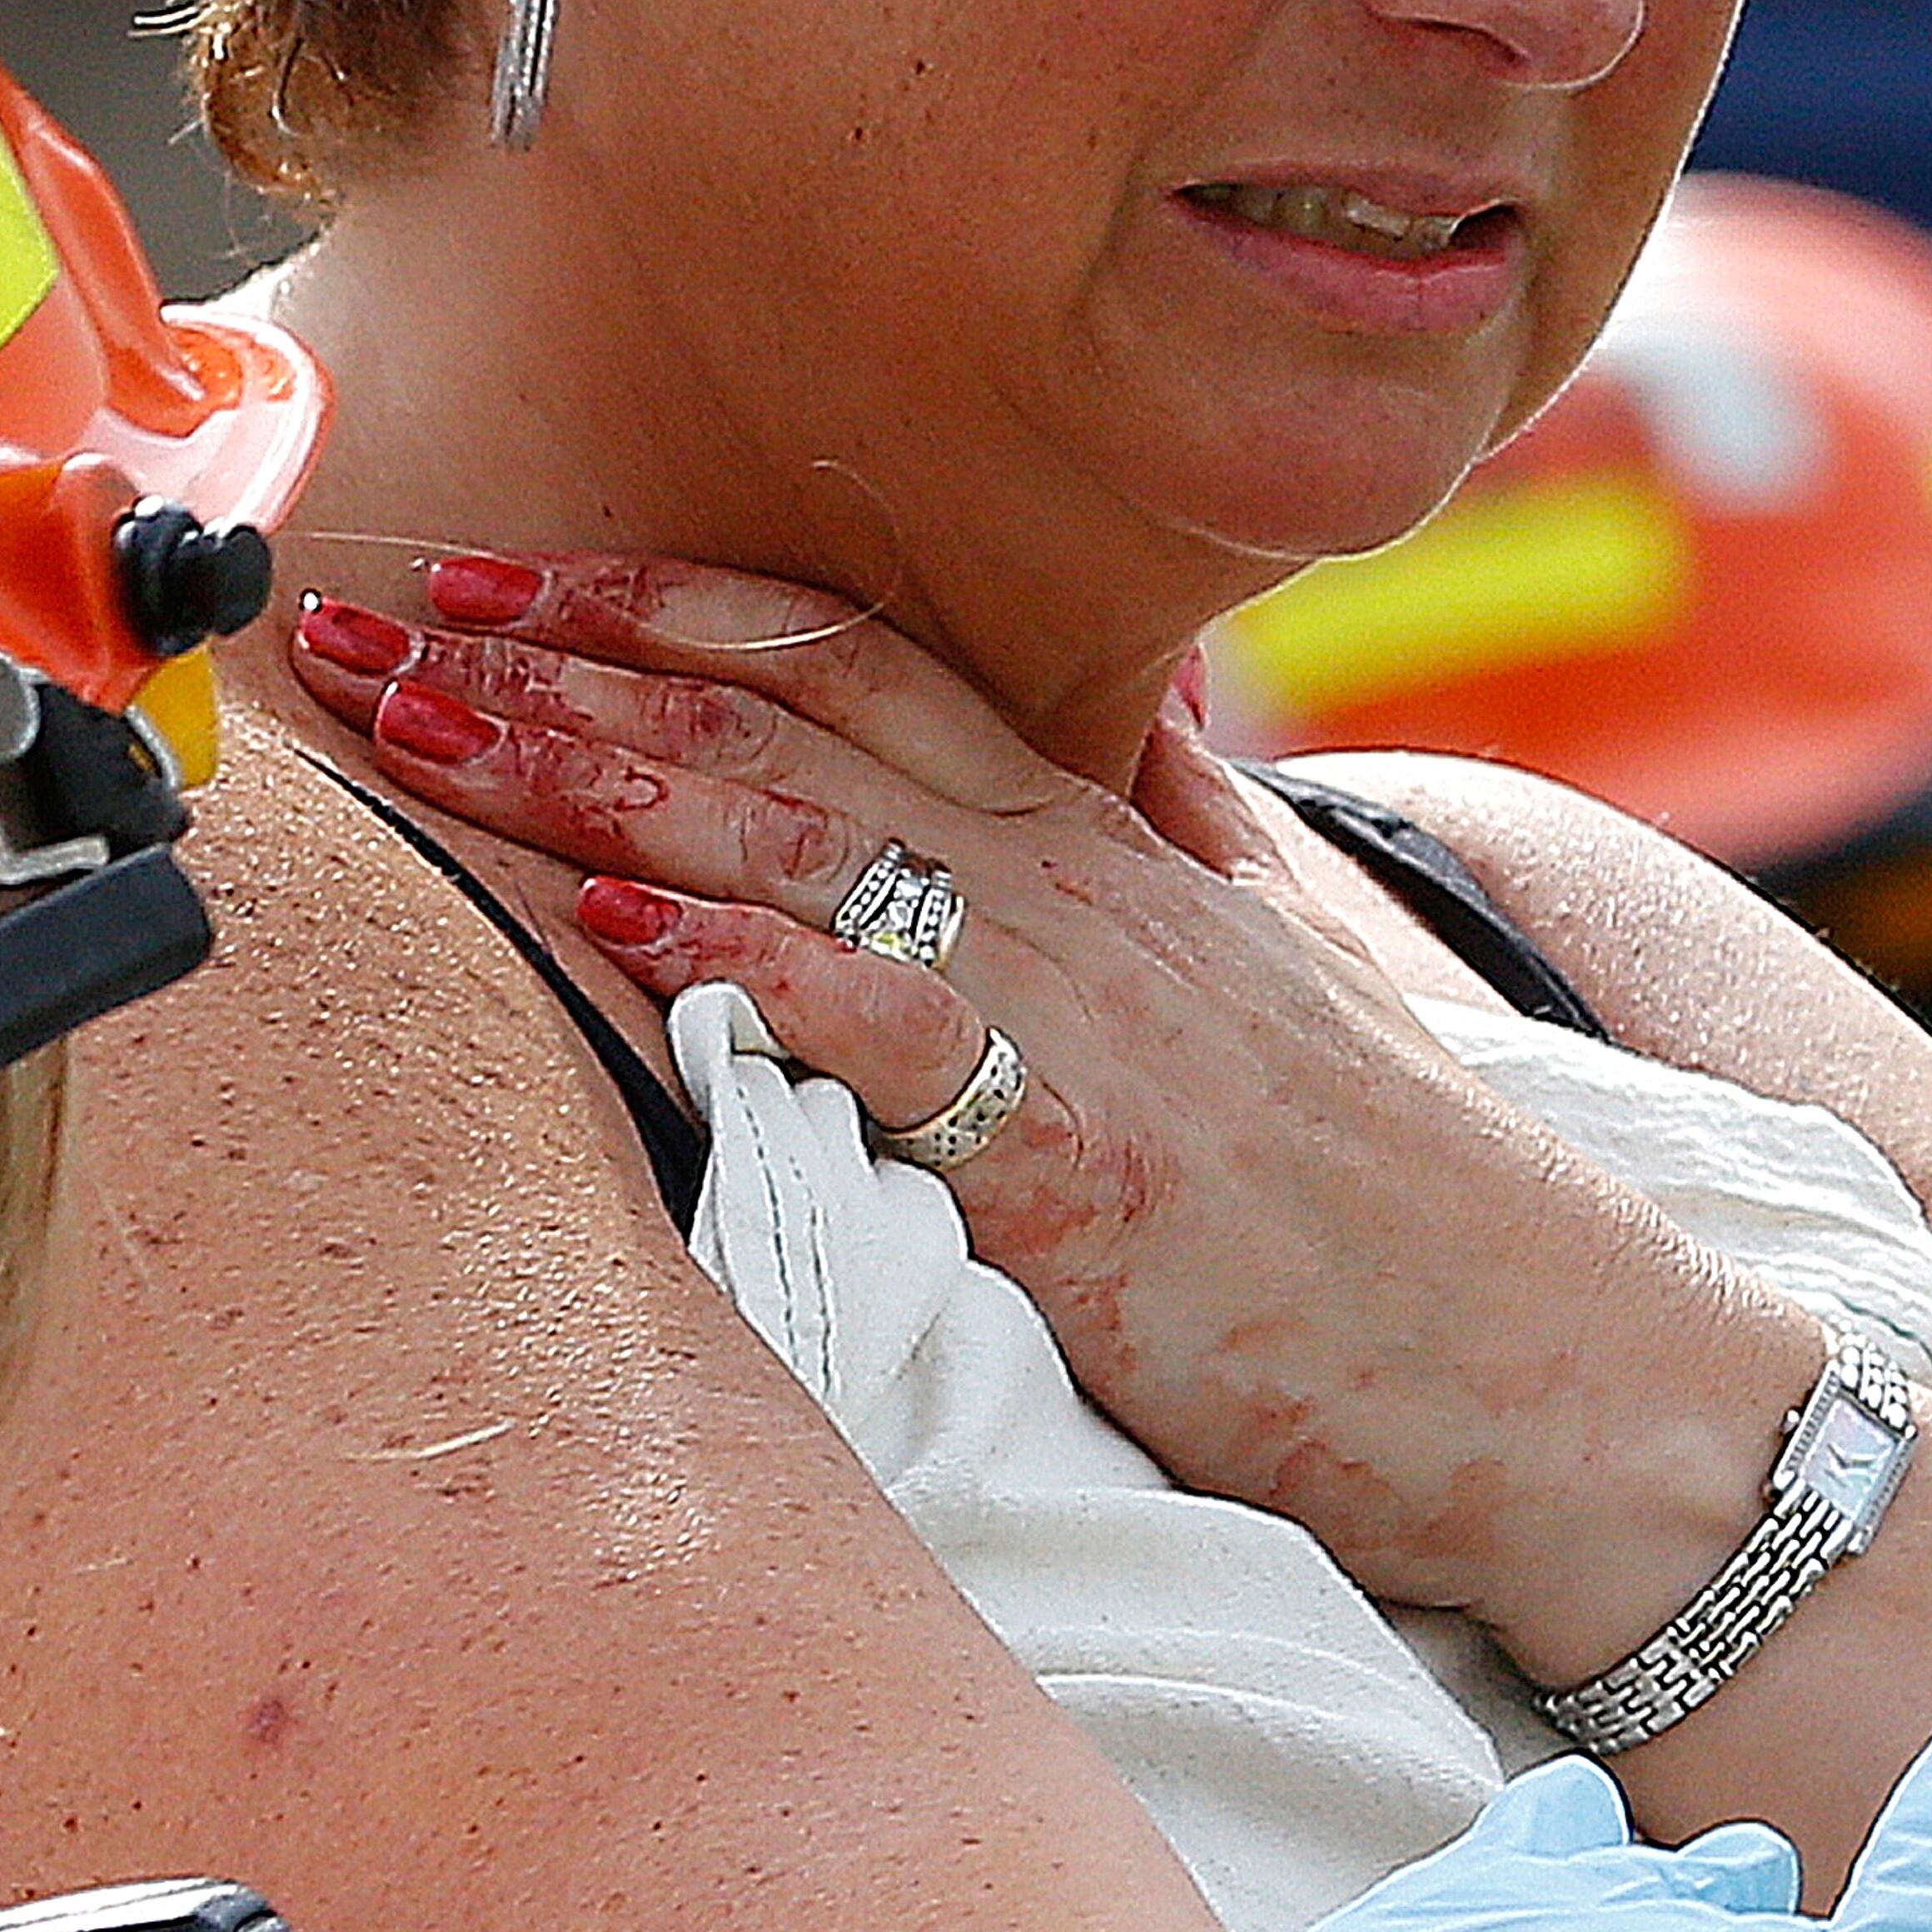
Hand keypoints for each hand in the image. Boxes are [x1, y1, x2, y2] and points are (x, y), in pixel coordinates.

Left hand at [285, 550, 1798, 1656]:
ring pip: (797, 833)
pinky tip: (614, 920)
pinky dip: (738, 957)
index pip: (862, 660)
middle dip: (568, 659)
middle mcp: (1074, 885)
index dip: (672, 605)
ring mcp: (1071, 1005)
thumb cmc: (1403, 1185)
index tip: (518, 573)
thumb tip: (1143, 724)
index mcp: (1105, 841)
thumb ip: (1198, 832)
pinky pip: (878, 1018)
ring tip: (430, 729)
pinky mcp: (1070, 1149)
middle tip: (391, 612)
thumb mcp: (1294, 961)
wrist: (1540, 1358)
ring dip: (589, 772)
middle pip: (785, 716)